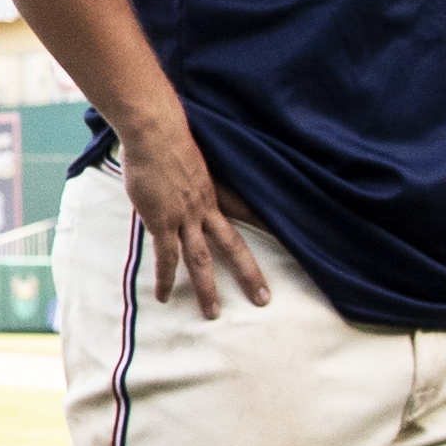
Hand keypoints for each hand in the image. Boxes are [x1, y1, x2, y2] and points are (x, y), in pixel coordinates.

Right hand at [112, 129, 270, 321]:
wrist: (154, 132)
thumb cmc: (168, 133)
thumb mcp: (190, 152)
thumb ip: (192, 167)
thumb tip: (185, 168)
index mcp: (216, 190)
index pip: (250, 212)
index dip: (268, 226)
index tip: (291, 240)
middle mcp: (206, 208)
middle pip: (234, 247)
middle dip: (249, 275)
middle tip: (264, 300)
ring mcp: (185, 217)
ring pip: (201, 260)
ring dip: (207, 288)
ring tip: (212, 314)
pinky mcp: (161, 221)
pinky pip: (166, 257)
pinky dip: (165, 278)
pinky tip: (163, 297)